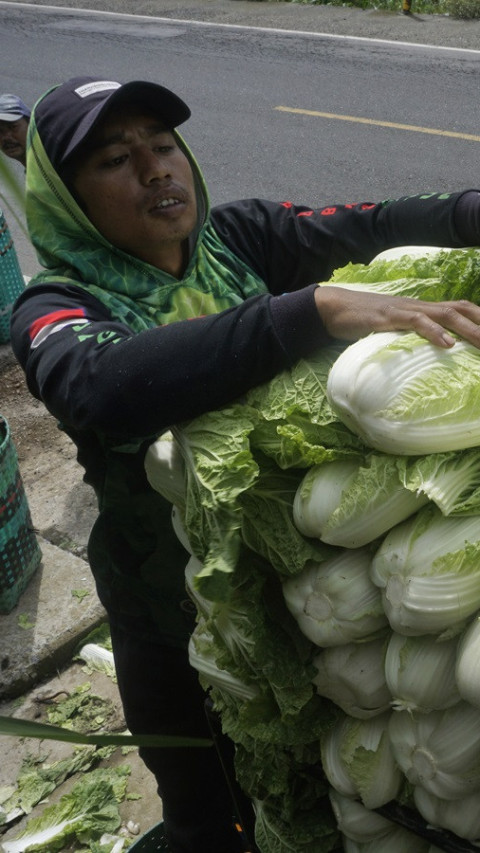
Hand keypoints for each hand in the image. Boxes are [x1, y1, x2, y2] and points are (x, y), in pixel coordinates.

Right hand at [314, 286, 479, 348]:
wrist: (333, 309)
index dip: (479, 318)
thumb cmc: (362, 323)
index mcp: (422, 310)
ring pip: (446, 315)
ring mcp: (405, 310)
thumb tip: (425, 356)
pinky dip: (434, 332)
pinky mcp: (390, 317)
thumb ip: (409, 338)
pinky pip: (417, 322)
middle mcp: (419, 306)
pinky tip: (447, 344)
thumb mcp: (392, 331)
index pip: (460, 308)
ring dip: (468, 329)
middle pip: (461, 309)